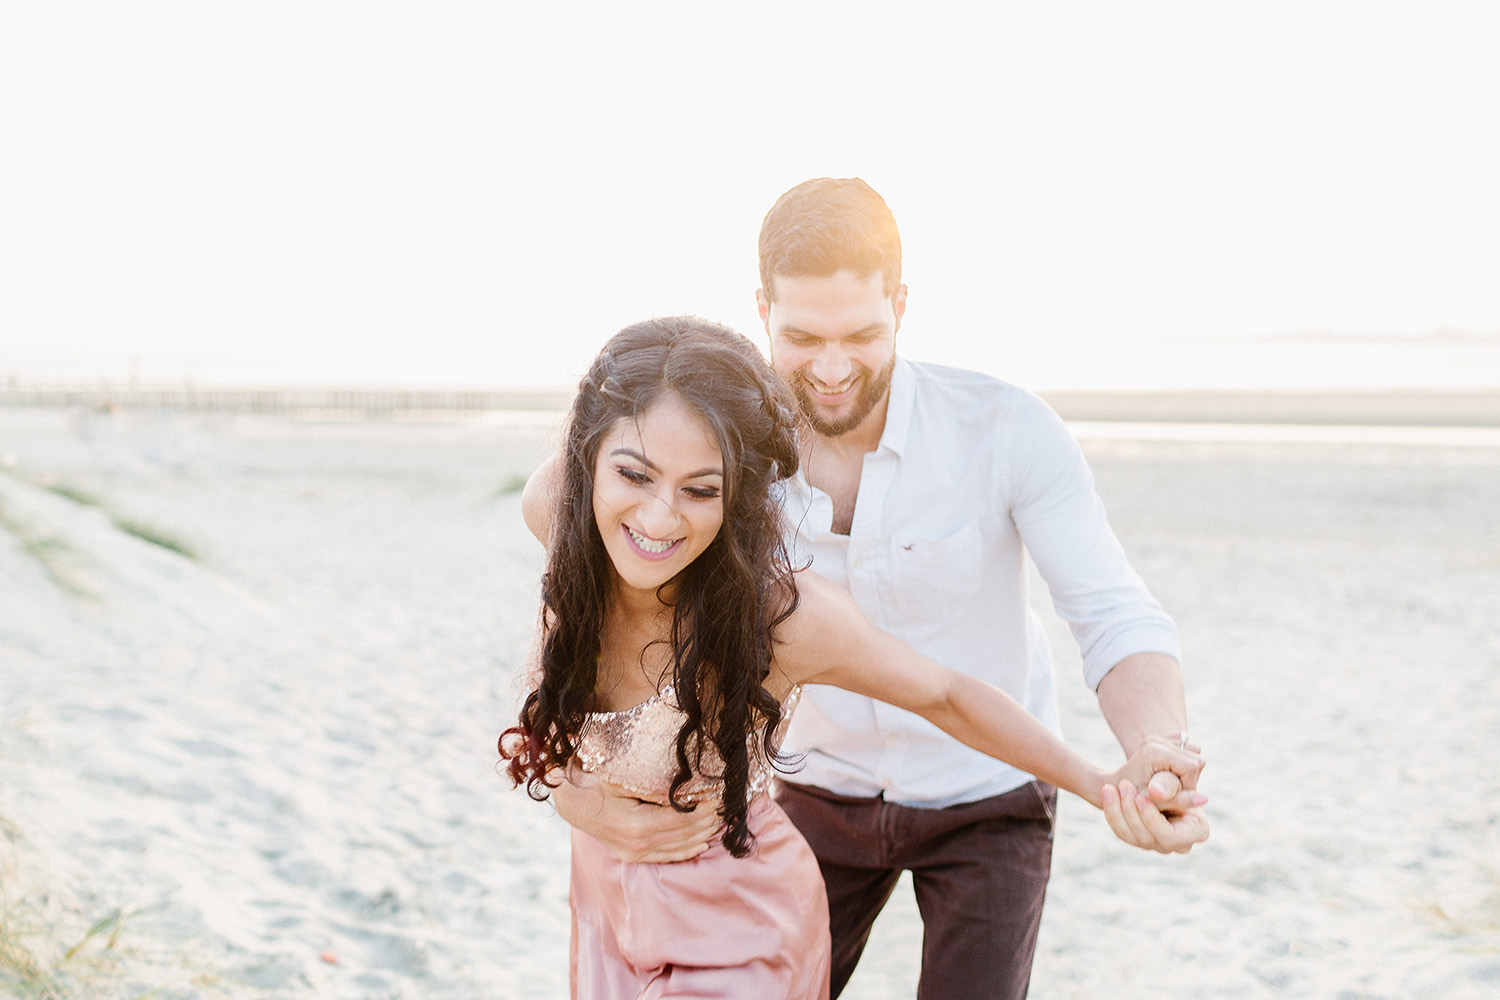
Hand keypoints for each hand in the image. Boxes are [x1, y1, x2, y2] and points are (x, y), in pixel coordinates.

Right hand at [552, 770, 720, 863]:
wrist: (575, 804)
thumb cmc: (600, 784)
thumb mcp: (625, 780)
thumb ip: (654, 787)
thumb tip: (685, 787)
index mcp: (638, 824)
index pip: (682, 819)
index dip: (702, 810)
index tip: (717, 798)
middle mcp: (638, 843)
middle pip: (684, 834)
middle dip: (706, 822)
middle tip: (723, 809)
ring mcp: (635, 853)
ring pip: (678, 847)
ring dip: (701, 835)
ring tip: (717, 823)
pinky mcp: (632, 857)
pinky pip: (666, 857)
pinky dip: (686, 851)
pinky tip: (701, 844)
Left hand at [1101, 778, 1209, 853]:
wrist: (1156, 773)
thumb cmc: (1169, 772)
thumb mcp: (1169, 775)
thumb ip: (1171, 786)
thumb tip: (1172, 794)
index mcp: (1198, 830)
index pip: (1171, 835)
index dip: (1153, 818)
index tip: (1141, 797)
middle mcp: (1179, 844)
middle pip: (1149, 837)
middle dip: (1132, 812)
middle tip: (1124, 784)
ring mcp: (1157, 844)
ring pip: (1131, 836)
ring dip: (1118, 809)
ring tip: (1110, 787)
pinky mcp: (1138, 839)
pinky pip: (1120, 831)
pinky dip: (1111, 810)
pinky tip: (1107, 791)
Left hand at [1110, 732, 1205, 795]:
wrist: (1117, 786)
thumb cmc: (1133, 799)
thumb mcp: (1156, 802)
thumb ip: (1180, 800)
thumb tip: (1204, 799)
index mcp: (1154, 752)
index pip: (1192, 766)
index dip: (1189, 785)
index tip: (1174, 795)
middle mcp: (1157, 739)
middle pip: (1196, 758)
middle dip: (1188, 778)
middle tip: (1171, 789)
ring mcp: (1160, 737)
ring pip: (1194, 753)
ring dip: (1186, 771)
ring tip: (1168, 781)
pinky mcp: (1164, 738)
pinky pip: (1188, 750)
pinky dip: (1183, 764)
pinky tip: (1169, 772)